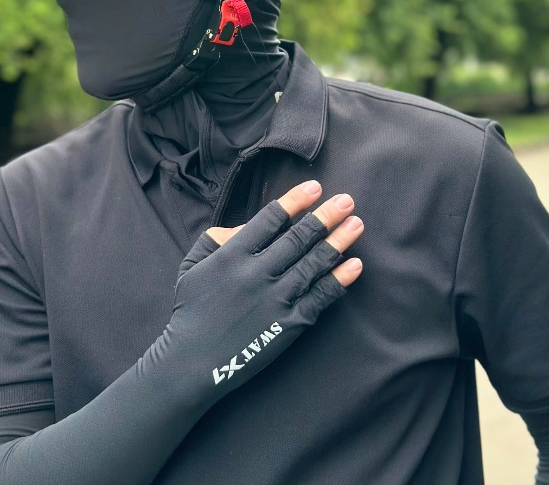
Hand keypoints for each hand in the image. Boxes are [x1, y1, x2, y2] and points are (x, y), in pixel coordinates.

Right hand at [146, 181, 363, 408]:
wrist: (193, 362)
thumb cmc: (191, 311)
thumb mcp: (192, 266)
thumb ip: (216, 238)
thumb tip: (245, 226)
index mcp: (232, 255)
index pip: (271, 219)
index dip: (295, 200)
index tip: (314, 187)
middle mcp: (257, 273)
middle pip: (299, 237)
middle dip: (326, 215)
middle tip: (347, 200)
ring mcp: (275, 299)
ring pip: (314, 263)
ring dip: (339, 241)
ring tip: (357, 224)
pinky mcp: (289, 324)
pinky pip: (320, 297)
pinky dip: (339, 280)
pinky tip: (355, 264)